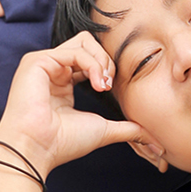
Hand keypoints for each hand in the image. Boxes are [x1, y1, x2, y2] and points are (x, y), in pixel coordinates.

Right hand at [0, 34, 150, 178]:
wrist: (38, 150)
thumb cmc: (63, 142)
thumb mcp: (102, 130)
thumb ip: (126, 128)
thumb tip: (153, 140)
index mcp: (62, 81)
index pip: (89, 58)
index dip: (106, 68)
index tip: (110, 89)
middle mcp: (51, 69)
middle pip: (87, 42)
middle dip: (106, 60)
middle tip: (108, 84)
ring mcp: (43, 63)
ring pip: (83, 41)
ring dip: (100, 61)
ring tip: (103, 84)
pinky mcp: (37, 61)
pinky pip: (74, 50)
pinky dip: (91, 64)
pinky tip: (96, 84)